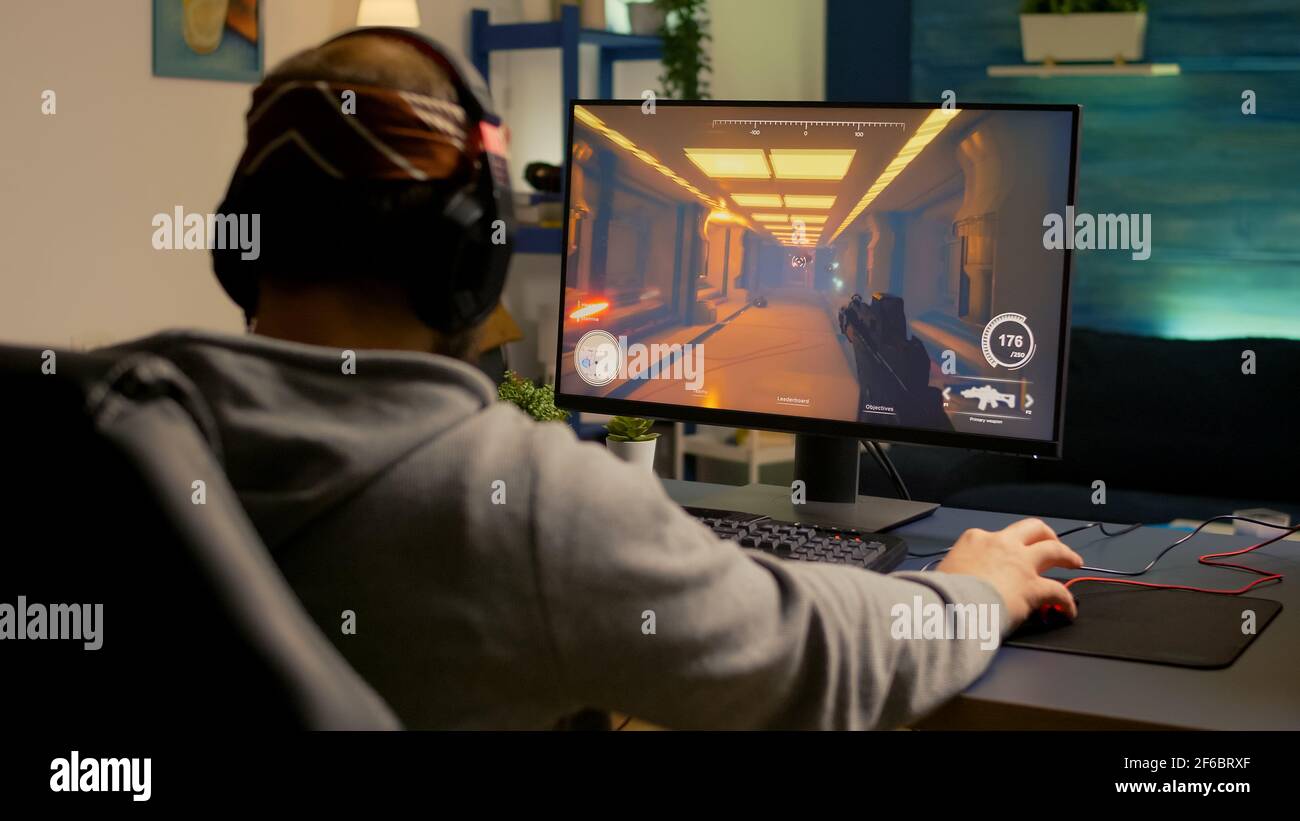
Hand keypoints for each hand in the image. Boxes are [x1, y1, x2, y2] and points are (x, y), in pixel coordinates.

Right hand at [936, 519, 1083, 626]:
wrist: (951, 604)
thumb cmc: (940, 591)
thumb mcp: (942, 572)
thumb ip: (954, 573)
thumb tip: (948, 584)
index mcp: (975, 540)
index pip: (995, 537)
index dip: (1003, 546)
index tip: (1006, 556)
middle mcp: (1001, 544)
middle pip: (1032, 529)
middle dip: (1045, 534)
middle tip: (1051, 542)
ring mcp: (1021, 564)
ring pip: (1053, 550)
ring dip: (1066, 555)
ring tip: (1074, 561)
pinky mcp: (1034, 587)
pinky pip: (1058, 592)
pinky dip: (1066, 601)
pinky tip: (1068, 611)